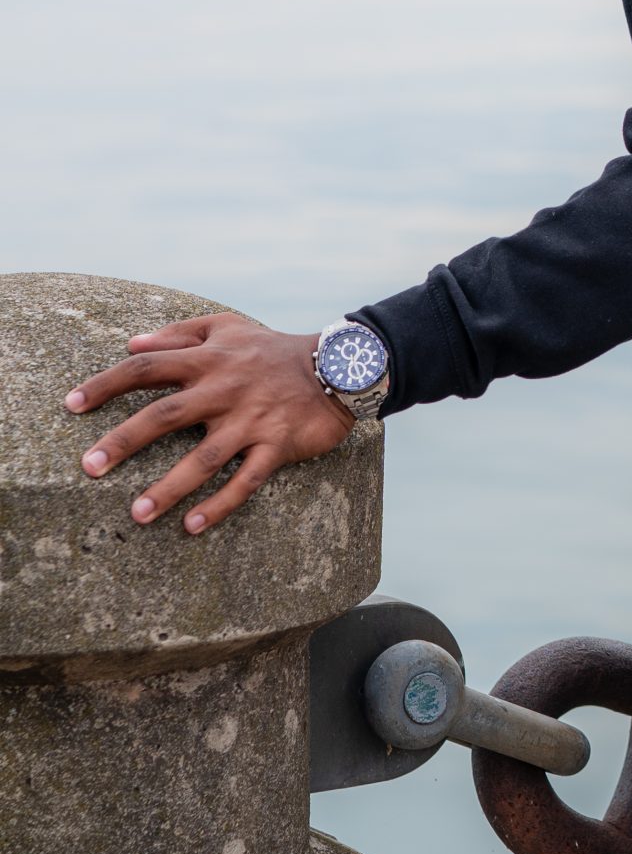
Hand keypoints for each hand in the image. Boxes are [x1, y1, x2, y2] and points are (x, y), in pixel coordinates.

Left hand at [64, 313, 355, 534]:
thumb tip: (130, 342)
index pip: (146, 368)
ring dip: (168, 487)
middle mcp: (223, 390)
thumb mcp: (226, 327)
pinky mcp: (277, 445)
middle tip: (88, 468)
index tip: (71, 405)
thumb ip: (178, 334)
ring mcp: (250, 421)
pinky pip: (245, 481)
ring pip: (203, 458)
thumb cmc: (273, 349)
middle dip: (123, 442)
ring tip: (136, 514)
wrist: (338, 366)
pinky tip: (192, 526)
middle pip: (164, 416)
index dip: (106, 385)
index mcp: (207, 360)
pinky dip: (219, 504)